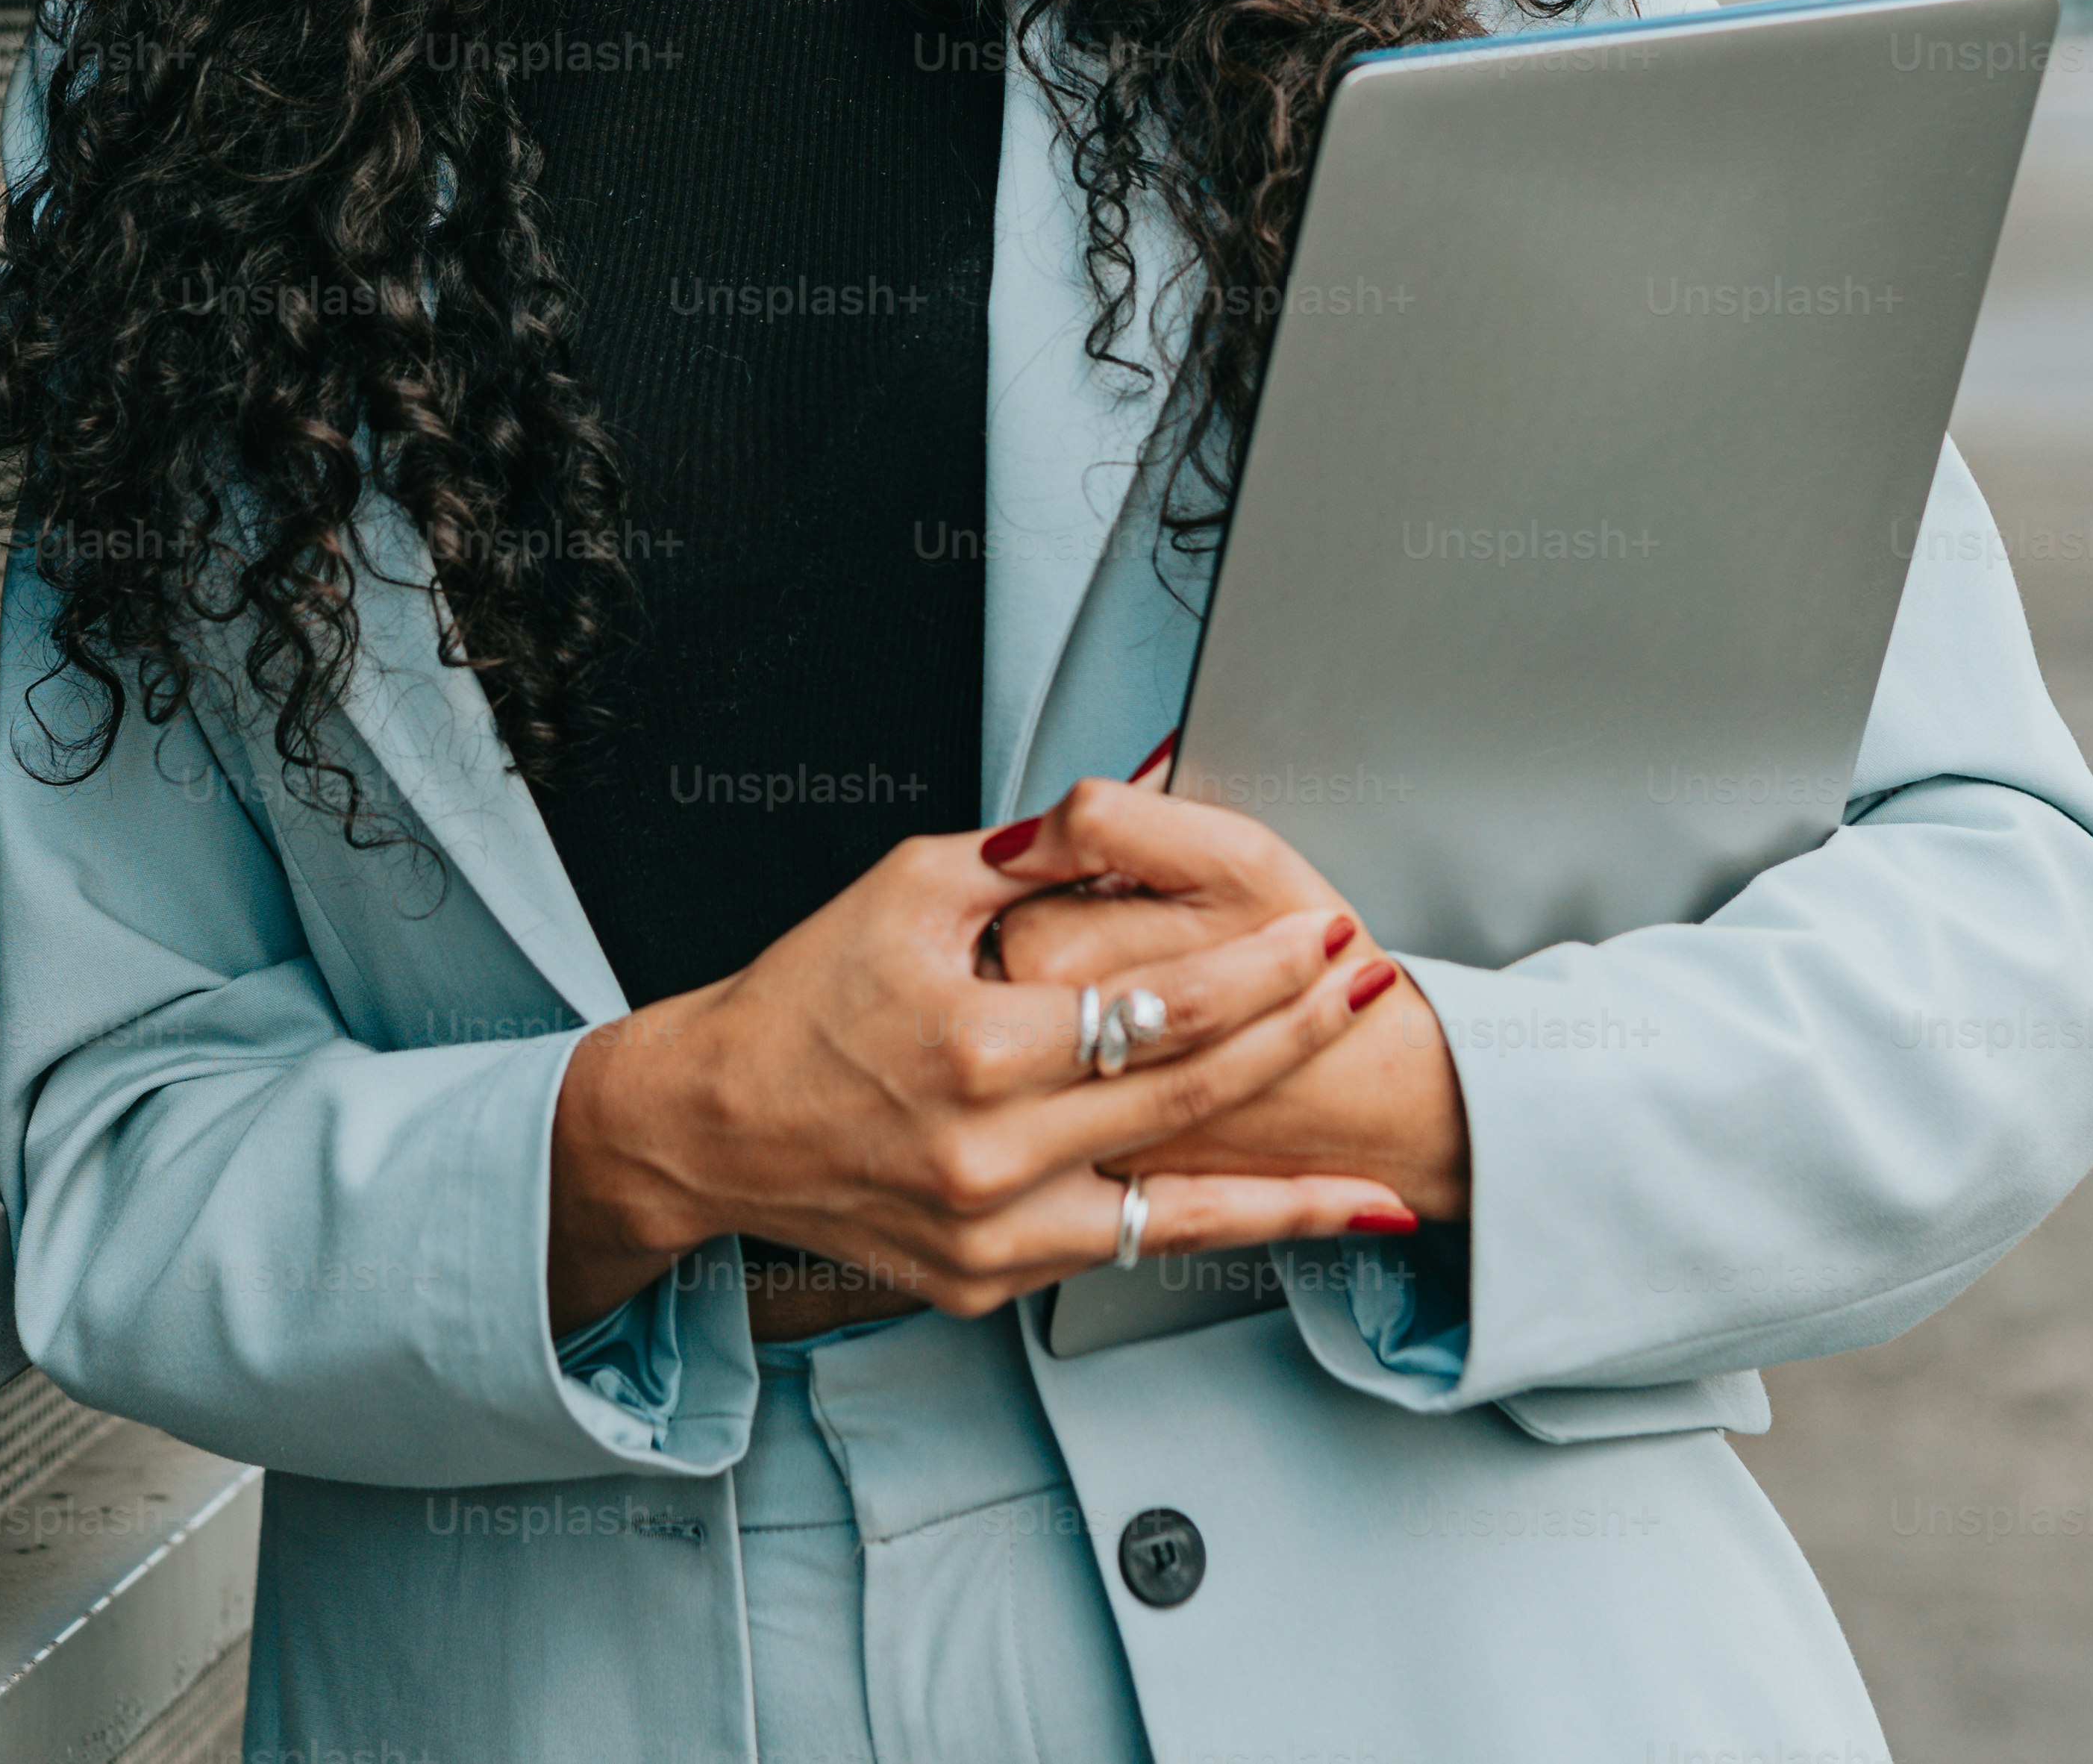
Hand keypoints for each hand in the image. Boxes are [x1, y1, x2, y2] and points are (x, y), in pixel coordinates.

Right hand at [547, 813, 1413, 1330]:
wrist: (716, 1126)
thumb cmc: (800, 1003)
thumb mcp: (908, 889)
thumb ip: (1033, 858)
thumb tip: (1129, 811)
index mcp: (975, 1049)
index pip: (1161, 1010)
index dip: (1262, 972)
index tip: (1322, 938)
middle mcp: (990, 1156)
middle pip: (1190, 1096)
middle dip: (1301, 1040)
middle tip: (1373, 995)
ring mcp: (992, 1233)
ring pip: (1179, 1212)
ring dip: (1289, 1189)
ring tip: (1377, 1171)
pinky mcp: (988, 1280)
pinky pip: (1125, 1250)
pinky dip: (1209, 1235)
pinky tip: (1278, 1222)